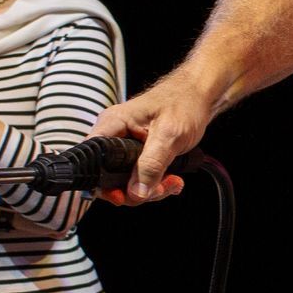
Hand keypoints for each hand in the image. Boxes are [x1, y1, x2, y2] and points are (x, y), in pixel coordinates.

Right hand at [87, 70, 213, 202]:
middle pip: (109, 177)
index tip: (123, 196)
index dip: (102, 183)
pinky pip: (140, 178)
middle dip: (135, 190)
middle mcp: (115, 136)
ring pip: (127, 182)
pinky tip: (173, 180)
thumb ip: (151, 165)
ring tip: (173, 182)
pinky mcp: (138, 154)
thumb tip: (136, 193)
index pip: (92, 159)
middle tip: (160, 189)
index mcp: (113, 124)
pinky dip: (156, 184)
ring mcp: (126, 146)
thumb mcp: (169, 135)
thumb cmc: (184, 103)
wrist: (200, 96)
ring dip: (151, 189)